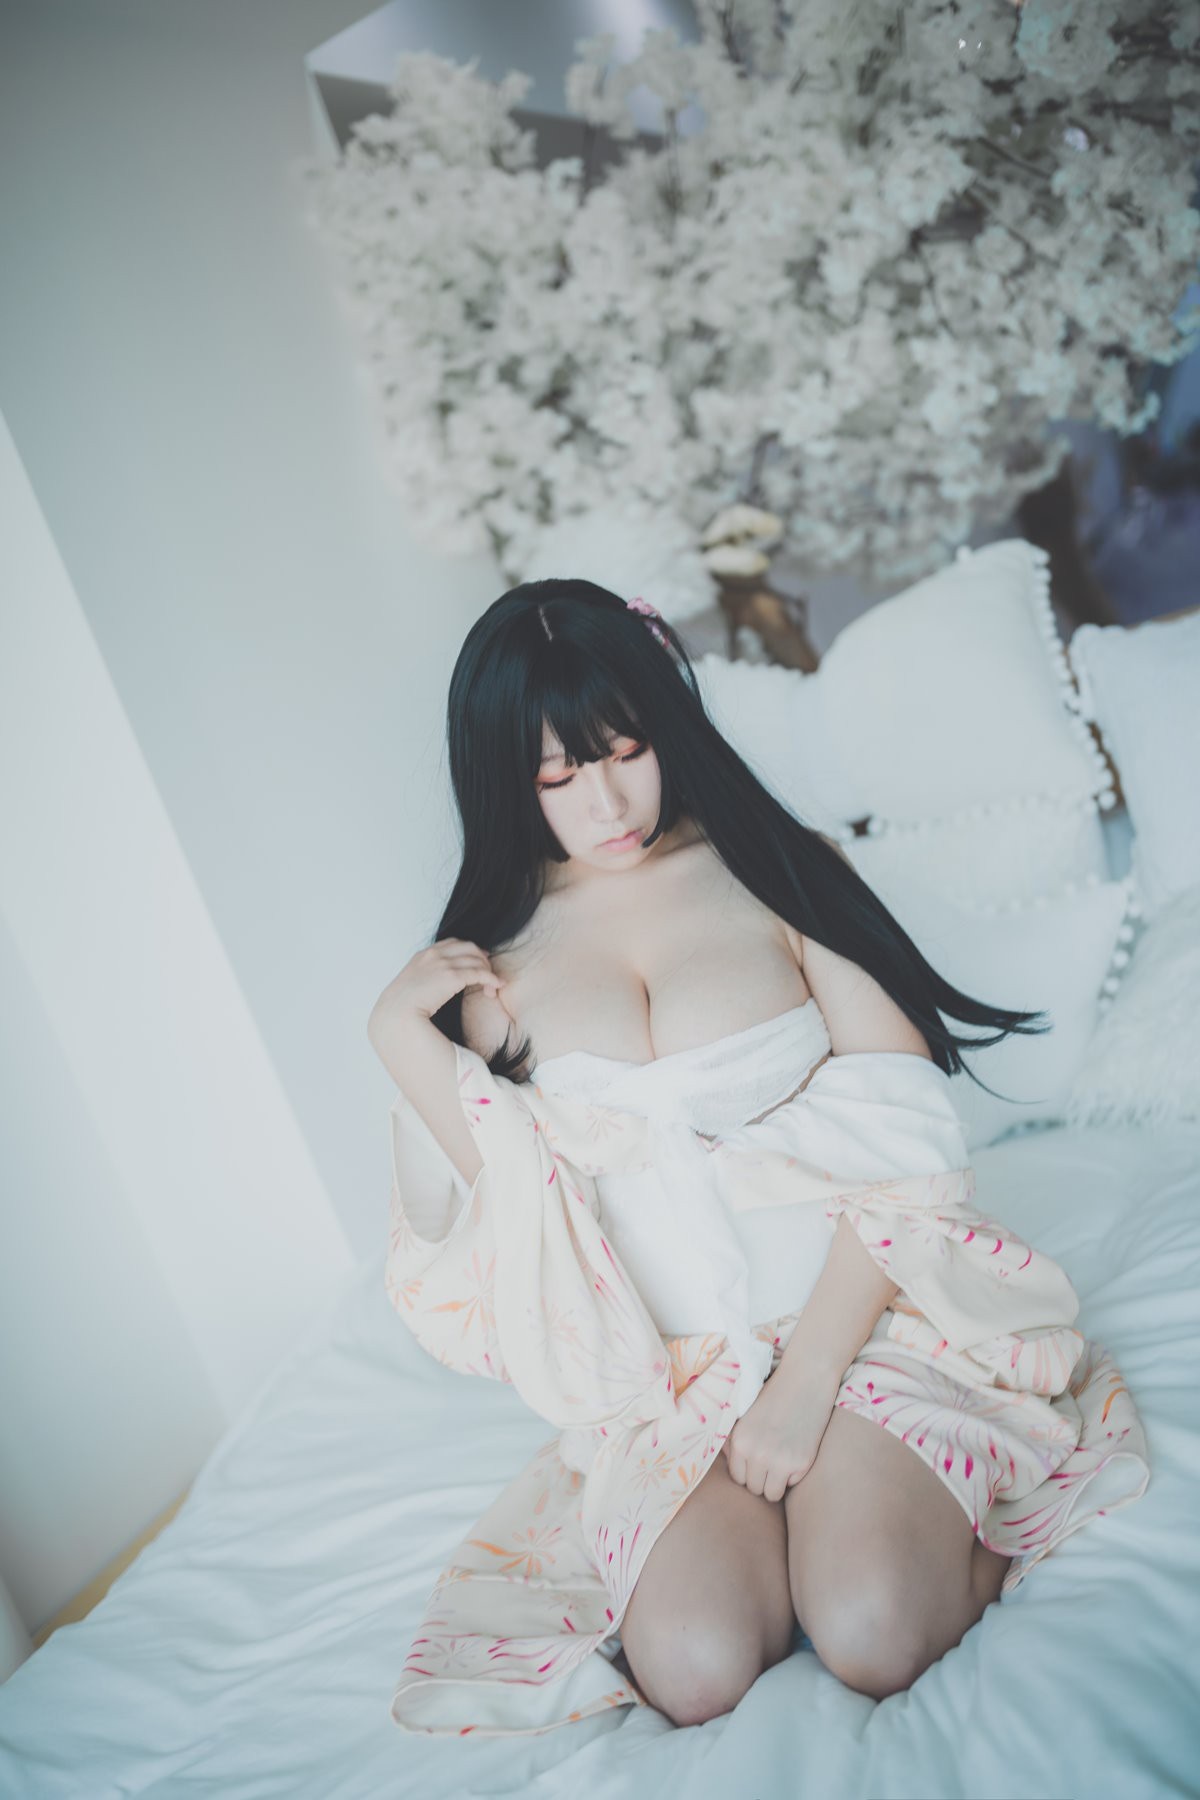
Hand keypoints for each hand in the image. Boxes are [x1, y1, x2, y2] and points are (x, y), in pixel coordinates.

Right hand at [373, 938, 505, 1027]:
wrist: (396, 1012)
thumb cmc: (400, 1006)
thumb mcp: (409, 985)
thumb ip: (422, 980)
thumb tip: (429, 989)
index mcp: (424, 955)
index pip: (453, 943)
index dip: (470, 951)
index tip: (477, 960)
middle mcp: (435, 954)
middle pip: (470, 947)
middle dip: (483, 959)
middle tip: (489, 973)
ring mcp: (443, 964)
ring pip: (477, 960)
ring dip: (489, 972)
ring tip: (492, 986)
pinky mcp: (452, 977)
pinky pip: (479, 973)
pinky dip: (491, 978)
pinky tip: (495, 986)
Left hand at [722, 1366, 838, 1503]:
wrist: (806, 1380)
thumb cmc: (774, 1395)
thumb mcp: (746, 1415)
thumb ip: (733, 1440)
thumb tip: (726, 1461)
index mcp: (740, 1441)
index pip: (737, 1478)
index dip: (748, 1472)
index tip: (757, 1462)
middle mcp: (757, 1454)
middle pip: (754, 1489)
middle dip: (762, 1479)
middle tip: (771, 1461)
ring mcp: (780, 1461)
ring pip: (771, 1494)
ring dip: (776, 1483)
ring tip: (782, 1462)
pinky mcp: (801, 1464)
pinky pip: (792, 1484)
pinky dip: (794, 1474)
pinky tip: (796, 1452)